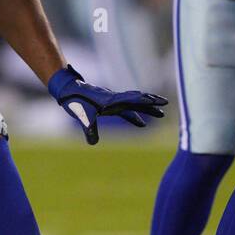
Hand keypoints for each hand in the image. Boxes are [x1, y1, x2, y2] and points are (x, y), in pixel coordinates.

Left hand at [47, 65, 167, 145]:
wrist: (69, 90)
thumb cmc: (76, 100)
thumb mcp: (83, 116)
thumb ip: (90, 129)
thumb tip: (93, 143)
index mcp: (111, 99)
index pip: (131, 99)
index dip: (144, 101)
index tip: (157, 102)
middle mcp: (115, 99)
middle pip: (137, 99)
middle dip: (151, 102)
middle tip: (166, 104)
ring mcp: (114, 101)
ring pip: (134, 104)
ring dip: (146, 108)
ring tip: (161, 114)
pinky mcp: (110, 105)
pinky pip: (127, 111)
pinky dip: (135, 116)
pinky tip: (142, 124)